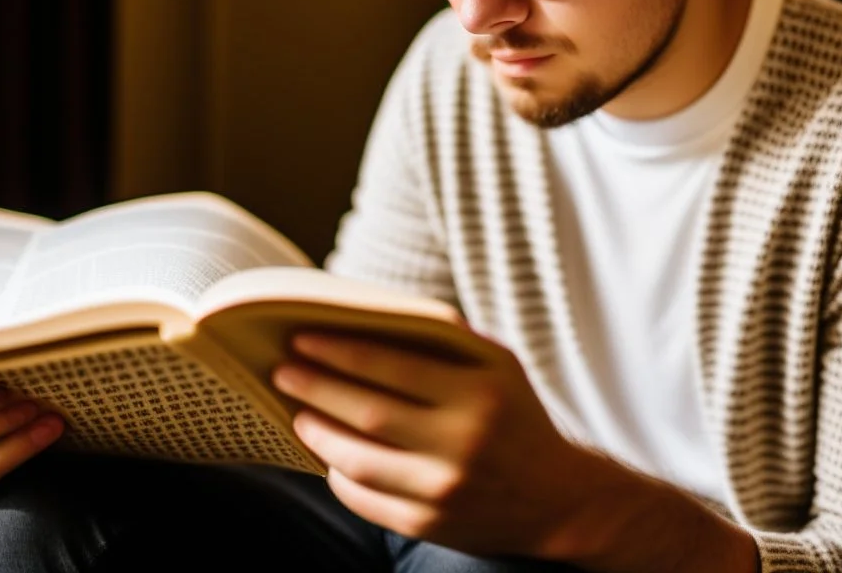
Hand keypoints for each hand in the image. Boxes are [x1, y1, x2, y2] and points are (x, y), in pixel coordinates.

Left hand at [270, 329, 602, 558]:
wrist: (559, 499)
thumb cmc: (515, 415)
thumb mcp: (497, 367)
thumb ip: (444, 340)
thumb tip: (365, 317)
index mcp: (480, 392)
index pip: (394, 366)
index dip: (340, 351)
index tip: (301, 337)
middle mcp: (463, 442)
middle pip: (367, 412)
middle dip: (315, 387)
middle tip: (282, 370)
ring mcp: (445, 489)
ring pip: (358, 460)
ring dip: (318, 433)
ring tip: (297, 413)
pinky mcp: (431, 525)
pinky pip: (366, 500)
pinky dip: (338, 476)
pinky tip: (326, 455)